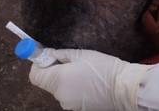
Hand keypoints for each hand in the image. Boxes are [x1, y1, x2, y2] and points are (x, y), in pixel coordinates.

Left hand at [29, 49, 149, 110]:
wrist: (124, 88)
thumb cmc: (104, 67)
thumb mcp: (82, 54)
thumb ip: (60, 54)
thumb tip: (46, 53)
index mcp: (57, 80)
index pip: (34, 75)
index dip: (39, 64)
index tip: (49, 57)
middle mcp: (59, 95)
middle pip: (46, 82)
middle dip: (54, 70)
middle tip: (70, 61)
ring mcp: (68, 104)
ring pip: (58, 89)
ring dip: (64, 80)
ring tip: (83, 71)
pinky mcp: (77, 108)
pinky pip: (69, 95)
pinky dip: (73, 88)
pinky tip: (88, 81)